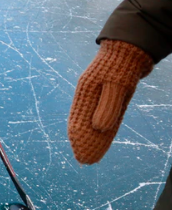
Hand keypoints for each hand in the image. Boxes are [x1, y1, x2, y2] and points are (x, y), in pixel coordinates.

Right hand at [68, 40, 153, 163]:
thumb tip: (99, 129)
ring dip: (93, 138)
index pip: (78, 121)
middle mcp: (89, 96)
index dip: (79, 139)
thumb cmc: (121, 65)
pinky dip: (103, 128)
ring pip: (94, 121)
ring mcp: (99, 96)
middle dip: (84, 142)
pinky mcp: (111, 97)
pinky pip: (105, 116)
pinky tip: (102, 138)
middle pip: (84, 124)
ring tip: (92, 154)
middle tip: (85, 161)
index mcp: (85, 92)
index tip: (80, 154)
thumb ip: (107, 107)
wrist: (131, 49)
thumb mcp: (116, 85)